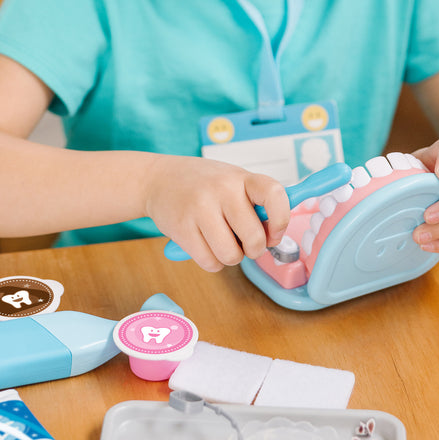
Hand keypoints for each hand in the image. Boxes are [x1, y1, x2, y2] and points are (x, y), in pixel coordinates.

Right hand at [144, 155, 290, 271]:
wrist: (157, 179)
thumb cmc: (202, 184)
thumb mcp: (231, 180)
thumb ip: (254, 203)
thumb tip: (273, 234)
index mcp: (240, 177)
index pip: (274, 194)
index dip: (281, 220)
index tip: (274, 232)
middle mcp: (222, 189)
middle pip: (254, 238)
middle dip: (253, 249)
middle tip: (244, 243)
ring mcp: (200, 208)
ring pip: (232, 256)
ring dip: (231, 257)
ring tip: (222, 242)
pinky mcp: (182, 229)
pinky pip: (210, 263)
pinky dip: (212, 261)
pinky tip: (205, 245)